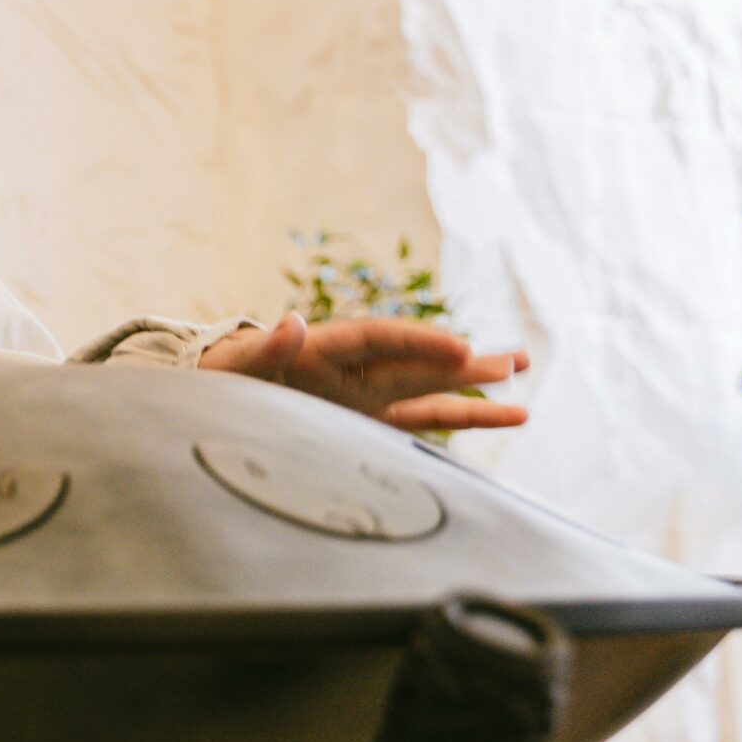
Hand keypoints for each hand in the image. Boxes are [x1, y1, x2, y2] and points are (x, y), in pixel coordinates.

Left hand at [196, 311, 532, 432]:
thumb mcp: (232, 366)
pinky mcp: (372, 421)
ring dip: (474, 384)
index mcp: (319, 348)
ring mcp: (366, 396)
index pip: (377, 339)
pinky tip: (507, 413)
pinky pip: (424, 420)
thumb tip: (290, 321)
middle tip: (514, 359)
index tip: (459, 348)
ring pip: (430, 388)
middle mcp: (353, 370)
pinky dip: (462, 417)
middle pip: (414, 361)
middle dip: (461, 362)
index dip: (418, 342)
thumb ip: (265, 348)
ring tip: (522, 371)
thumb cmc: (222, 378)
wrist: (218, 396)